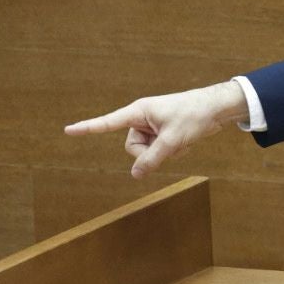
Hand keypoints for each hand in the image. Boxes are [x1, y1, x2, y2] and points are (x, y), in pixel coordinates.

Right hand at [64, 81, 249, 178]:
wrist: (217, 109)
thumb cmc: (194, 116)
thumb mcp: (173, 140)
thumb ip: (152, 158)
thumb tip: (135, 174)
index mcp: (139, 112)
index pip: (108, 123)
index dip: (87, 128)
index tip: (67, 130)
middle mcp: (142, 118)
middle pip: (132, 147)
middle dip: (150, 152)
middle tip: (172, 143)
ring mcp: (152, 126)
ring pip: (146, 152)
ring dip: (164, 152)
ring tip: (182, 139)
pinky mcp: (162, 133)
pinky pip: (159, 150)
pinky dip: (172, 150)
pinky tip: (186, 141)